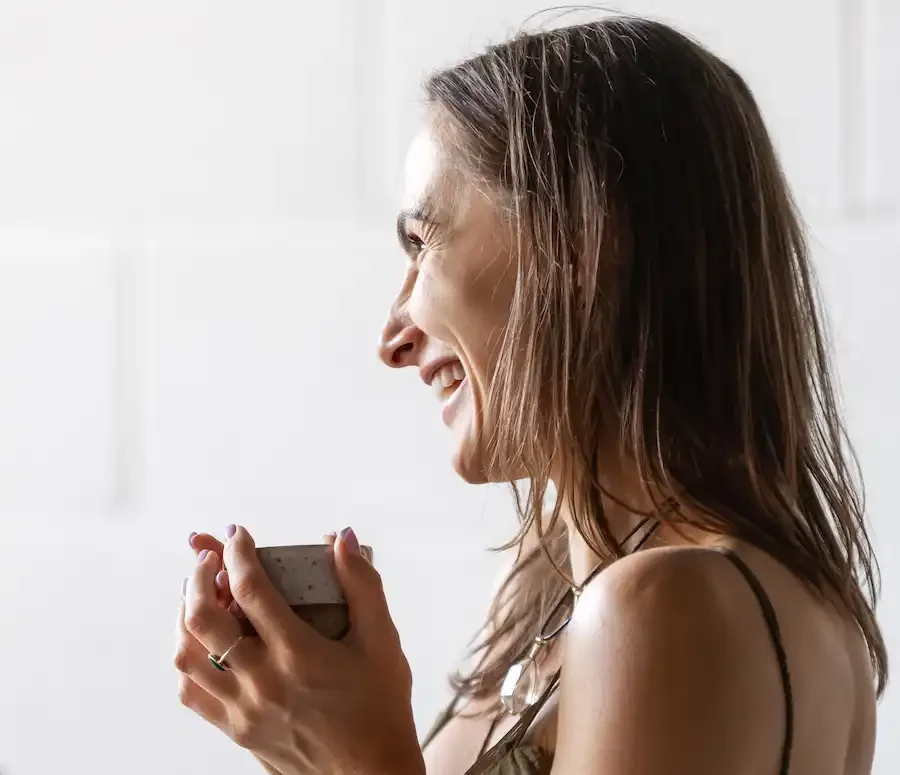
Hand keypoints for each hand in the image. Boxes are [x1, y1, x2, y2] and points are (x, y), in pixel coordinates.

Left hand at [175, 526, 423, 774]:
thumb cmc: (380, 707)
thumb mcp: (383, 641)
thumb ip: (363, 584)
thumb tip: (342, 538)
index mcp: (299, 654)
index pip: (251, 590)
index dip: (238, 553)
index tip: (238, 533)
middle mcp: (263, 681)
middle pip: (203, 618)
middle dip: (199, 576)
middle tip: (209, 557)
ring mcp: (243, 710)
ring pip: (186, 655)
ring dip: (185, 615)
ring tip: (201, 594)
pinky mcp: (235, 731)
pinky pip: (190, 691)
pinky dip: (187, 657)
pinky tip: (203, 642)